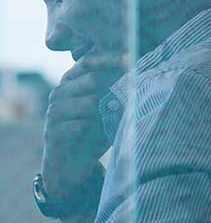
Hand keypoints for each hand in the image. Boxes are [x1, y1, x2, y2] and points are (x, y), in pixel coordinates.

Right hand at [43, 54, 122, 198]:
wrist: (71, 165)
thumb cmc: (94, 132)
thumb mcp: (109, 110)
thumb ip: (119, 93)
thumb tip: (145, 73)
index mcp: (71, 83)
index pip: (88, 61)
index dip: (109, 58)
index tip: (131, 58)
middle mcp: (60, 93)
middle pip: (91, 79)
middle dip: (112, 87)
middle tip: (128, 97)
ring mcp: (54, 112)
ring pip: (88, 103)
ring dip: (104, 112)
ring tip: (107, 121)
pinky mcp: (53, 132)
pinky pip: (80, 125)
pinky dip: (91, 130)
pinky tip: (90, 135)